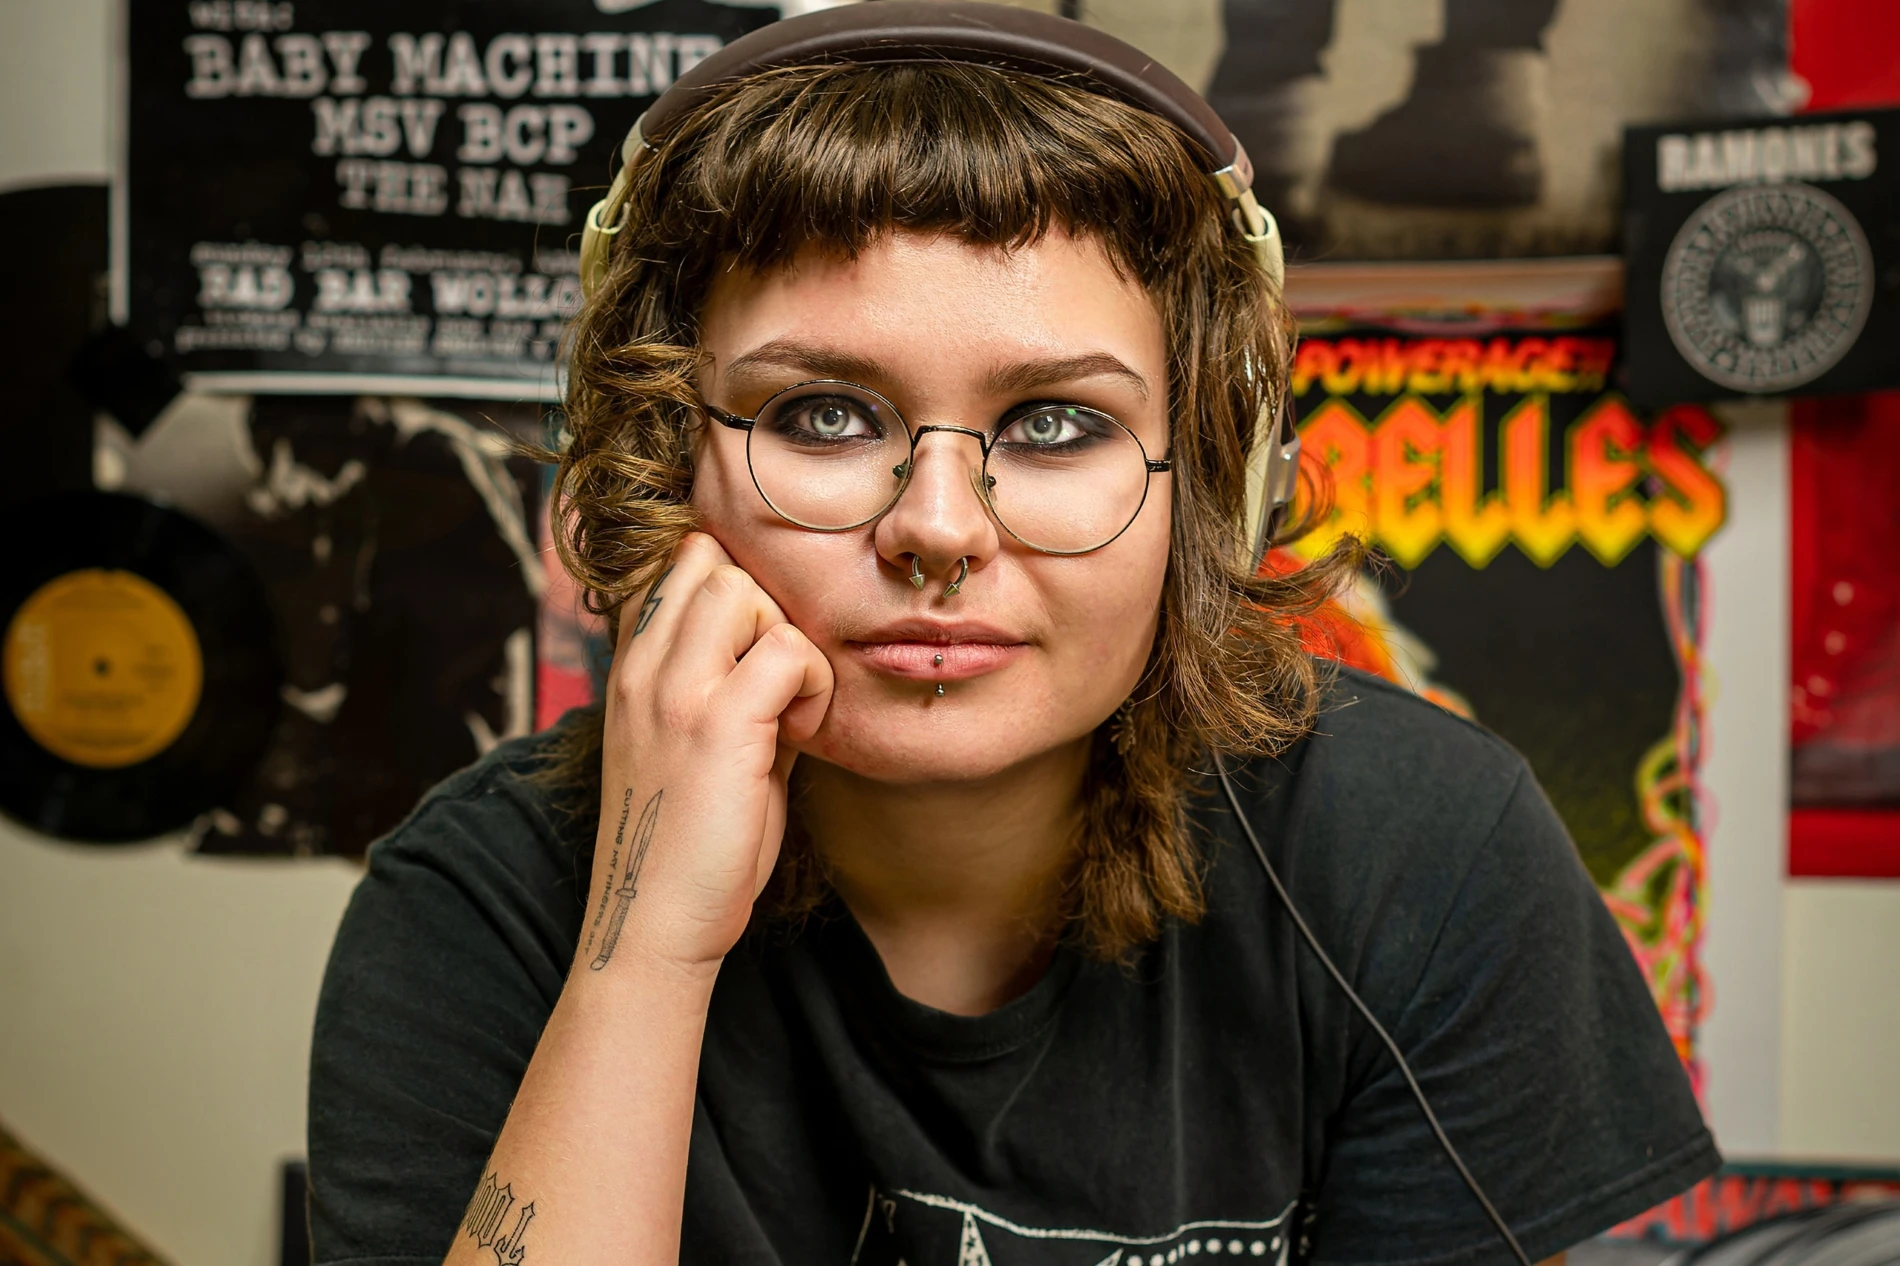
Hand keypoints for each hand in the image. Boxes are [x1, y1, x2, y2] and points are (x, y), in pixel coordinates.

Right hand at [577, 533, 832, 977]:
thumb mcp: (697, 748)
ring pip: (744, 589)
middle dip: (766, 609)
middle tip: (780, 685)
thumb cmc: (688, 846)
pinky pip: (788, 649)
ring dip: (787, 639)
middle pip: (712, 561)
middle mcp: (642, 669)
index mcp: (631, 672)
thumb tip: (789, 655)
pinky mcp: (718, 723)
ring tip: (790, 711)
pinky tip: (802, 737)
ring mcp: (674, 691)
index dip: (737, 594)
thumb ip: (732, 690)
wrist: (654, 924)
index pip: (679, 566)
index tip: (760, 660)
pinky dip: (812, 684)